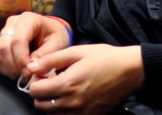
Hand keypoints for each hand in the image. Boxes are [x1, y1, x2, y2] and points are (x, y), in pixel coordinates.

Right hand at [0, 12, 70, 79]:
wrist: (50, 32)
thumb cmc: (55, 36)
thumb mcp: (57, 44)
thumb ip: (45, 55)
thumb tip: (30, 68)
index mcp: (29, 19)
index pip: (18, 40)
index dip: (22, 59)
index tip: (30, 73)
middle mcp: (13, 23)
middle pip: (5, 47)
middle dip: (14, 66)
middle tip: (27, 76)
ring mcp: (4, 32)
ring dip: (9, 69)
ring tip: (23, 74)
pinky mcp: (0, 42)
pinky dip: (6, 69)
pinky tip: (18, 72)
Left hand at [23, 44, 143, 113]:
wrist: (129, 70)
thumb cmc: (104, 57)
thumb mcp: (76, 52)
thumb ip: (51, 60)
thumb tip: (32, 67)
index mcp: (67, 84)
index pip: (35, 92)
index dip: (35, 82)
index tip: (43, 74)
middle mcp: (72, 103)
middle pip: (40, 105)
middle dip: (41, 93)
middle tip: (52, 81)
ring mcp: (81, 113)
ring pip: (52, 114)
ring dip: (52, 102)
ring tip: (63, 88)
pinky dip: (64, 110)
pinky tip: (73, 97)